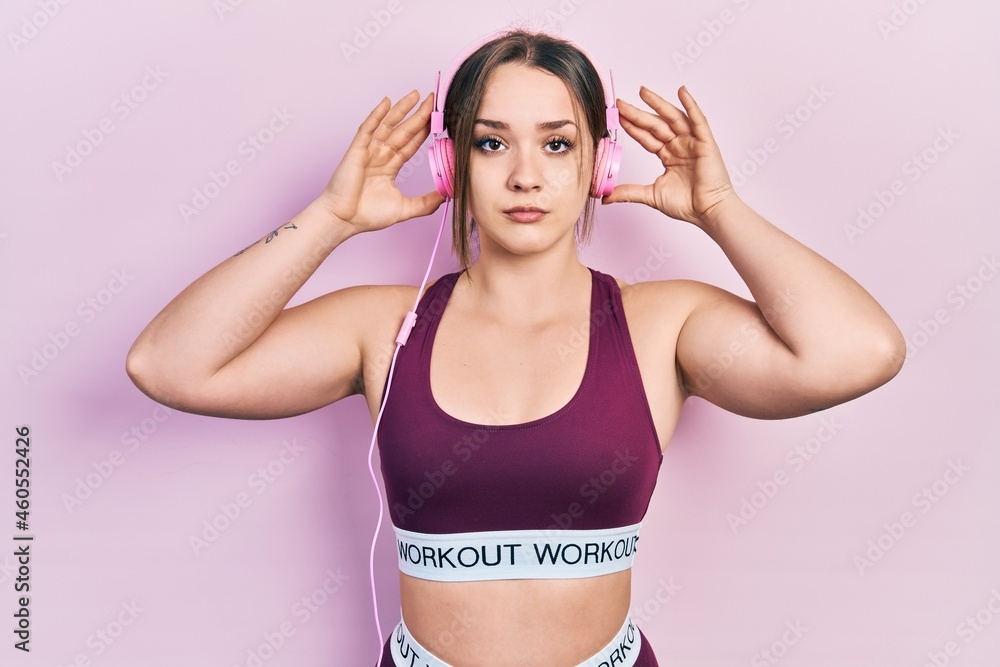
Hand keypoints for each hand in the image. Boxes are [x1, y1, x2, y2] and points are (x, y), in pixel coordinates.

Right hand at [317, 90, 445, 232]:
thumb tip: (447, 196)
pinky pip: (368, 128)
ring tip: (416, 95)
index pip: (411, 143)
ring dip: (401, 109)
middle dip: (418, 114)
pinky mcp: (357, 150)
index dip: (424, 130)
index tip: (439, 119)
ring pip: (388, 125)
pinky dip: (377, 115)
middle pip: (403, 130)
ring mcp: (368, 151)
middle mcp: (380, 155)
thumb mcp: (404, 209)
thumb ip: (426, 203)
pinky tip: (387, 102)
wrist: (343, 220)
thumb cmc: (367, 215)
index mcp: (390, 166)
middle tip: (433, 99)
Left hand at [603, 86, 735, 226]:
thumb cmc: (687, 204)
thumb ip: (628, 192)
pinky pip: (698, 120)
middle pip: (656, 124)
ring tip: (643, 92)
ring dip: (658, 104)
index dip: (632, 126)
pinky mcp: (705, 142)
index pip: (646, 137)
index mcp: (668, 155)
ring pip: (673, 118)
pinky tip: (682, 91)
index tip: (617, 116)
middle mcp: (679, 145)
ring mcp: (692, 142)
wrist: (707, 212)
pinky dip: (691, 105)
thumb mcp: (651, 195)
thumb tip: (605, 197)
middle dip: (638, 113)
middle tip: (621, 103)